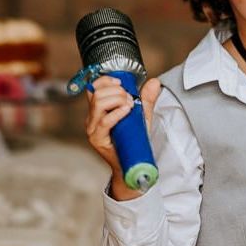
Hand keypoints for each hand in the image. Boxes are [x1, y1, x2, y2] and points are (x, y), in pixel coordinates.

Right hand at [85, 75, 160, 199]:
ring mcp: (93, 129)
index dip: (106, 80)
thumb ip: (146, 99)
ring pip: (99, 103)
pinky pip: (104, 121)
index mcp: (98, 110)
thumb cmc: (132, 140)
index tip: (121, 83)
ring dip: (118, 99)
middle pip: (97, 93)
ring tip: (129, 106)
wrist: (131, 165)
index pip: (94, 87)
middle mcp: (92, 118)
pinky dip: (117, 112)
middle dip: (117, 91)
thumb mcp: (140, 116)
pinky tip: (127, 110)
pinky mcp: (97, 139)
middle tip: (130, 100)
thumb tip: (154, 82)